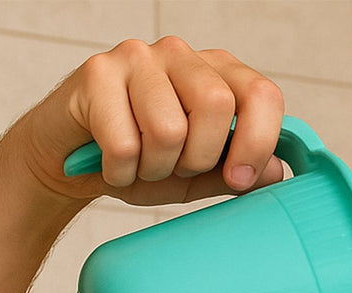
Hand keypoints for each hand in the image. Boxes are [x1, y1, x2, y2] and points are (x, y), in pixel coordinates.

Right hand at [9, 36, 285, 206]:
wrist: (72, 163)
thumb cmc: (143, 163)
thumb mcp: (201, 176)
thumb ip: (239, 172)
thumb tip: (278, 172)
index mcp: (218, 75)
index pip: (262, 95)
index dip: (257, 143)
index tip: (237, 179)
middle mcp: (182, 55)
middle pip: (215, 106)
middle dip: (197, 159)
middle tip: (175, 168)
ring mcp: (138, 57)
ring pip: (169, 128)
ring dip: (155, 168)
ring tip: (141, 165)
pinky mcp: (97, 72)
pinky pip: (125, 144)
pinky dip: (121, 172)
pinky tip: (113, 166)